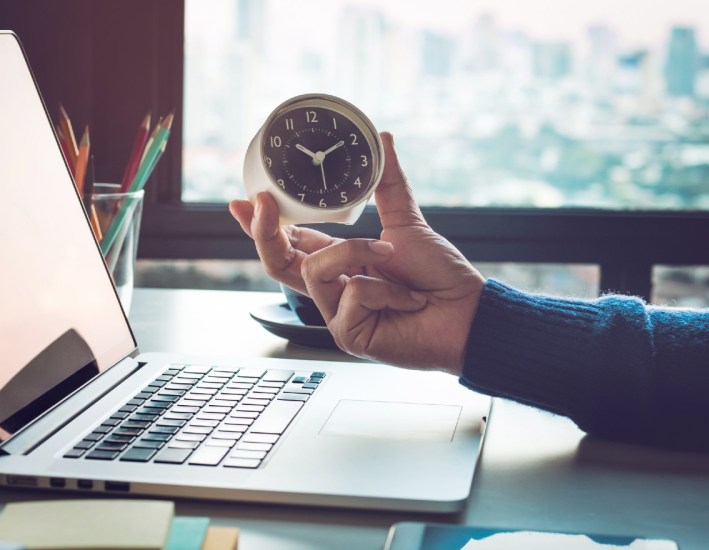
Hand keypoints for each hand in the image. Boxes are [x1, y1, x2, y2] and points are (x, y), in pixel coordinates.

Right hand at [229, 132, 485, 374]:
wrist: (467, 313)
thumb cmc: (439, 276)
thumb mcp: (405, 222)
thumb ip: (387, 183)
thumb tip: (382, 138)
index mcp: (338, 264)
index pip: (289, 242)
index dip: (261, 223)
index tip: (242, 199)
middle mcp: (331, 289)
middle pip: (277, 262)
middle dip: (264, 231)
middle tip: (262, 202)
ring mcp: (336, 315)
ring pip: (315, 271)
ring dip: (356, 253)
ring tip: (391, 257)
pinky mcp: (348, 335)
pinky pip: (350, 295)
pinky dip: (384, 288)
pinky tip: (405, 299)